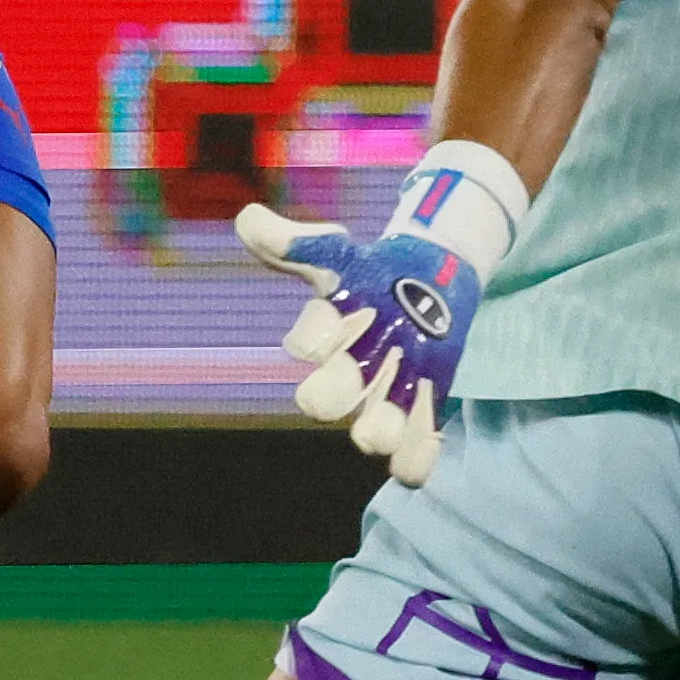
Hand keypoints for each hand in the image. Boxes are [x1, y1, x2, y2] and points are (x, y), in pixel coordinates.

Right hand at [234, 201, 478, 484]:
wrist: (431, 285)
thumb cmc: (375, 274)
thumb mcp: (341, 254)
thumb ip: (297, 243)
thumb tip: (247, 221)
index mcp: (326, 336)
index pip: (306, 342)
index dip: (318, 334)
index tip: (346, 313)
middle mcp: (347, 375)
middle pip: (325, 400)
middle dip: (336, 394)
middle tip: (366, 373)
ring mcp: (382, 400)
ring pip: (370, 435)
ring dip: (381, 429)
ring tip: (400, 411)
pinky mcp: (420, 417)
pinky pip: (410, 459)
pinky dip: (418, 455)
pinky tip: (431, 432)